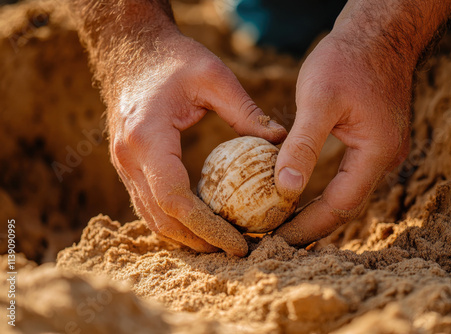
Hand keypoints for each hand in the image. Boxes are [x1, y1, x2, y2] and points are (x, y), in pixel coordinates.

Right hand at [108, 32, 285, 255]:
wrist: (130, 49)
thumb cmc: (173, 58)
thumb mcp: (214, 77)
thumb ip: (246, 111)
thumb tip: (280, 140)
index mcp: (148, 138)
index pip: (176, 200)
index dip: (208, 228)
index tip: (240, 243)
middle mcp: (129, 158)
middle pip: (163, 219)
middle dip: (200, 241)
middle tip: (238, 251)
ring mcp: (124, 164)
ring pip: (152, 218)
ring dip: (186, 237)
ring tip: (222, 245)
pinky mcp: (128, 164)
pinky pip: (148, 205)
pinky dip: (173, 222)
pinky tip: (200, 225)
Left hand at [273, 23, 412, 245]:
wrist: (377, 34)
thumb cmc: (348, 60)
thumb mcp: (319, 100)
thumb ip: (304, 146)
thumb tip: (285, 188)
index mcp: (375, 153)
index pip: (339, 207)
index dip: (307, 226)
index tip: (276, 239)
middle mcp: (384, 159)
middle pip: (345, 207)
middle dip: (310, 225)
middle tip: (275, 238)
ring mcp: (380, 151)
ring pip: (346, 194)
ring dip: (316, 210)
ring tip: (282, 223)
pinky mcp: (371, 142)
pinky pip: (346, 178)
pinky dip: (323, 191)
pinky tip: (299, 193)